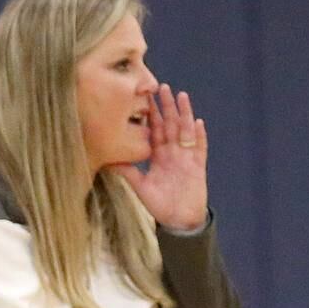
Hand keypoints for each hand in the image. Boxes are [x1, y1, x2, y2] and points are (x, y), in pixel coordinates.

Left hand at [111, 83, 207, 229]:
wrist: (178, 220)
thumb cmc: (159, 205)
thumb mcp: (140, 186)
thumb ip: (128, 172)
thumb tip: (108, 160)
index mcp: (159, 156)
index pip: (155, 130)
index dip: (152, 115)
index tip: (145, 97)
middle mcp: (173, 153)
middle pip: (171, 124)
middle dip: (167, 106)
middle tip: (162, 87)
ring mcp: (186, 158)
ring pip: (185, 131)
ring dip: (184, 114)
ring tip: (182, 96)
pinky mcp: (198, 166)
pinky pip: (199, 148)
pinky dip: (198, 136)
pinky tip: (198, 123)